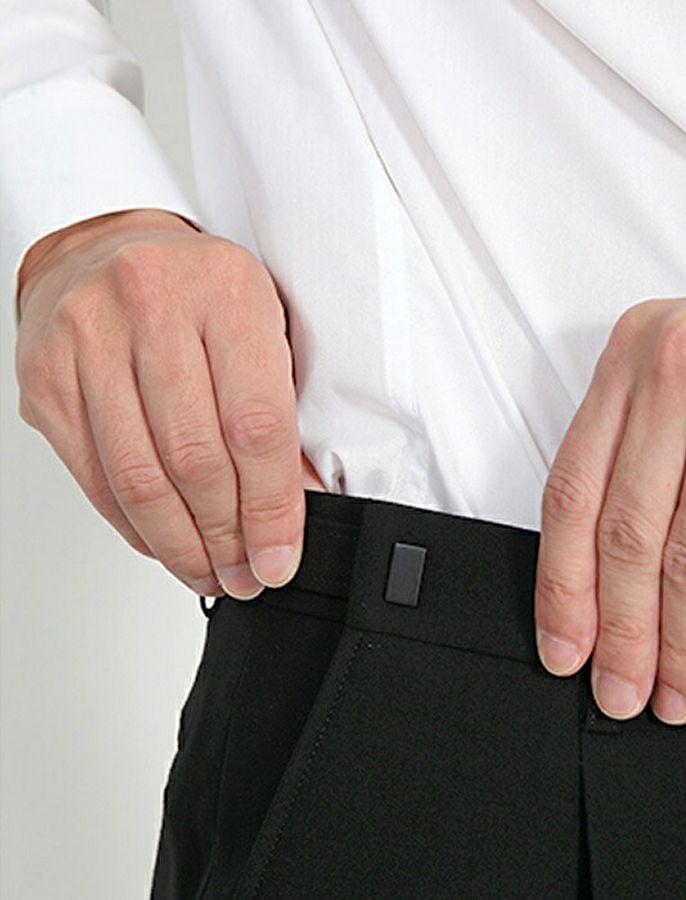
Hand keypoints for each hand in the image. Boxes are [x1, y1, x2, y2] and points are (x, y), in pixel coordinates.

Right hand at [15, 208, 326, 599]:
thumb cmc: (198, 292)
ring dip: (180, 544)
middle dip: (226, 536)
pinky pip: (95, 475)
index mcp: (227, 293)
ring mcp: (88, 341)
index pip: (256, 424)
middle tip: (246, 574)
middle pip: (195, 458)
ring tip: (210, 572)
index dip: (271, 507)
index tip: (280, 556)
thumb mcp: (263, 325)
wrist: (106, 247)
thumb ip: (283, 407)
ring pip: (139, 477)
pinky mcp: (48, 378)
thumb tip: (299, 502)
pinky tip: (164, 543)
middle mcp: (152, 307)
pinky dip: (134, 525)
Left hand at [534, 258, 685, 723]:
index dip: (561, 584)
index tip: (563, 643)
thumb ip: (635, 447)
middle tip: (619, 688)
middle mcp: (677, 376)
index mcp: (632, 356)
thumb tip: (598, 574)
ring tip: (675, 689)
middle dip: (620, 633)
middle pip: (625, 536)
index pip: (571, 491)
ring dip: (680, 646)